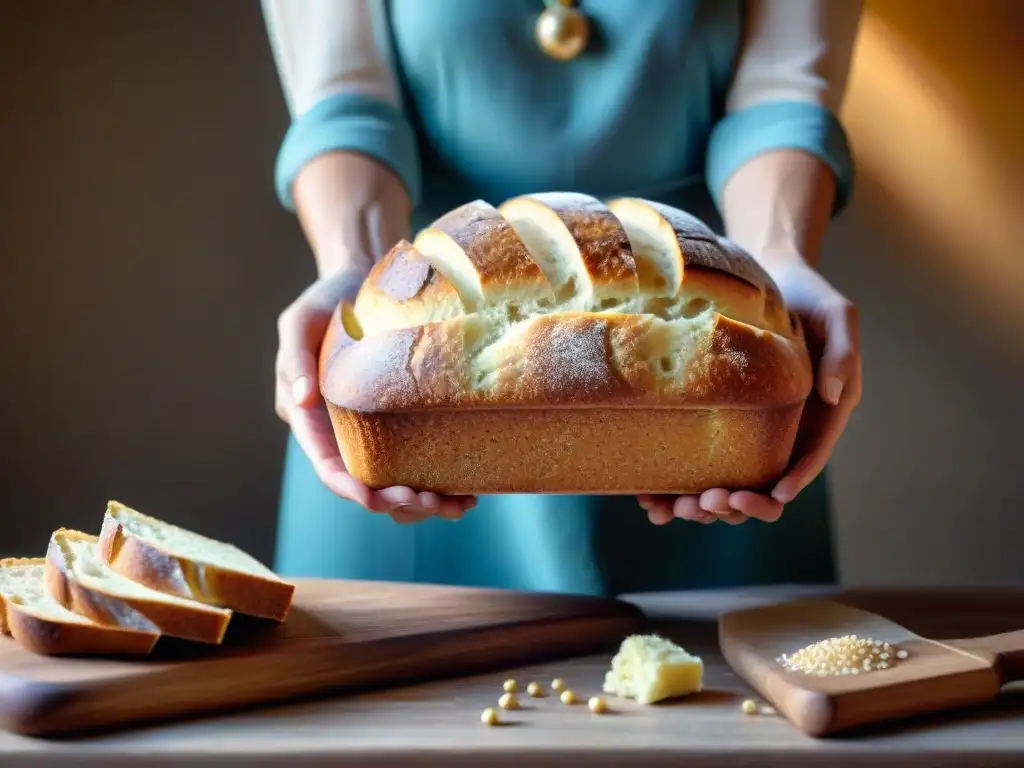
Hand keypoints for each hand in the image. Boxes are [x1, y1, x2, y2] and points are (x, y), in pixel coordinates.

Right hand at [276, 268, 475, 523]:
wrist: (360, 284)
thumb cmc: (323, 302)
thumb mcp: (299, 322)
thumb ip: (295, 358)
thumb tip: (303, 399)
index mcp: (312, 421)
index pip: (329, 467)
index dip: (350, 489)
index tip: (374, 500)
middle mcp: (343, 435)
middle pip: (368, 484)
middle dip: (396, 502)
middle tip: (430, 501)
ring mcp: (375, 432)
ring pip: (397, 482)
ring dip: (425, 502)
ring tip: (458, 506)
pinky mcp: (404, 423)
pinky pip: (421, 461)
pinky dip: (444, 480)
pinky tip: (470, 492)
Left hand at [638, 260, 861, 525]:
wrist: (765, 273)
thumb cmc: (807, 294)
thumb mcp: (836, 314)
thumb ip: (843, 353)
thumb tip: (833, 395)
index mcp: (818, 415)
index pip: (807, 458)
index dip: (790, 483)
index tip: (770, 497)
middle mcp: (784, 428)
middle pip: (764, 481)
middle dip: (741, 502)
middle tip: (711, 504)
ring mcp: (749, 426)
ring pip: (729, 480)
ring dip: (706, 502)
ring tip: (677, 510)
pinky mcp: (718, 417)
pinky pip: (700, 458)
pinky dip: (679, 482)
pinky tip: (651, 499)